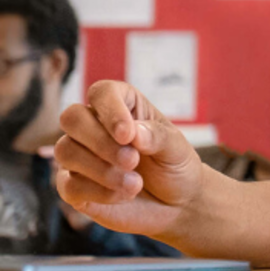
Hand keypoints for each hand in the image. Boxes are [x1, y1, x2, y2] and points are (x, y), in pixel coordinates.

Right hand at [53, 80, 206, 238]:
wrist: (176, 204)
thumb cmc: (175, 166)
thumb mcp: (176, 148)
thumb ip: (156, 136)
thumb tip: (132, 132)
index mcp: (123, 106)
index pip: (102, 92)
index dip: (110, 110)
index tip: (127, 134)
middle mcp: (94, 126)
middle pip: (72, 117)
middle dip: (100, 141)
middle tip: (132, 160)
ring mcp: (80, 156)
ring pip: (66, 150)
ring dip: (101, 169)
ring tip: (135, 184)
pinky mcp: (73, 187)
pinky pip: (68, 185)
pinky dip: (99, 192)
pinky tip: (124, 195)